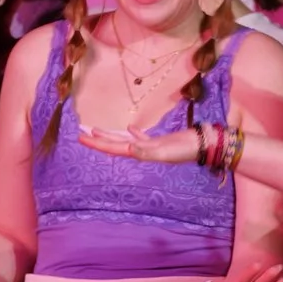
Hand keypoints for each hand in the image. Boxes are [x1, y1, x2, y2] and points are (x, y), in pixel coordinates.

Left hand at [77, 122, 209, 164]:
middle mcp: (141, 151)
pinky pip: (142, 137)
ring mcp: (149, 146)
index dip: (97, 144)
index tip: (82, 138)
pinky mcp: (158, 141)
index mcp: (139, 153)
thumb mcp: (164, 151)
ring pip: (124, 141)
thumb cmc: (184, 150)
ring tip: (96, 130)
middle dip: (97, 140)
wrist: (201, 146)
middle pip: (114, 145)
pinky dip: (134, 133)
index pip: (113, 148)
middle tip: (81, 133)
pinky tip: (129, 128)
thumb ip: (146, 151)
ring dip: (111, 136)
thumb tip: (128, 148)